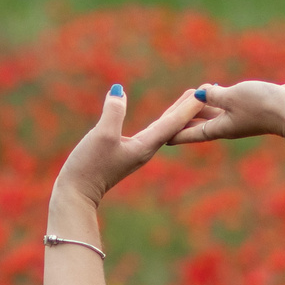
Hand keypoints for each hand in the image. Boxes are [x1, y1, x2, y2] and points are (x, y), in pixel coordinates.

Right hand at [52, 86, 203, 210]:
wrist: (77, 193)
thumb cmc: (89, 166)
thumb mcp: (101, 136)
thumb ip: (113, 113)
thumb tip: (120, 92)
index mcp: (145, 146)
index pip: (172, 123)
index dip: (188, 106)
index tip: (204, 93)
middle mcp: (146, 150)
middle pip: (173, 126)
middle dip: (189, 109)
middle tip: (207, 92)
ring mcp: (138, 152)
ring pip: (164, 129)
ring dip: (178, 114)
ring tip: (189, 102)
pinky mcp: (128, 153)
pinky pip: (153, 133)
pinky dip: (163, 122)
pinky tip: (164, 119)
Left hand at [173, 80, 284, 145]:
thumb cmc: (264, 105)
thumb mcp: (234, 97)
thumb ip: (215, 95)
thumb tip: (201, 94)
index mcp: (220, 128)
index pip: (191, 132)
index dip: (174, 132)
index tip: (159, 137)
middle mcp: (227, 124)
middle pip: (199, 122)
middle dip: (184, 118)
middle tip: (167, 115)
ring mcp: (239, 116)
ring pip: (212, 111)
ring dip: (199, 106)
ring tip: (185, 100)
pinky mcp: (250, 105)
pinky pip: (226, 102)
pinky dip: (215, 97)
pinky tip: (210, 90)